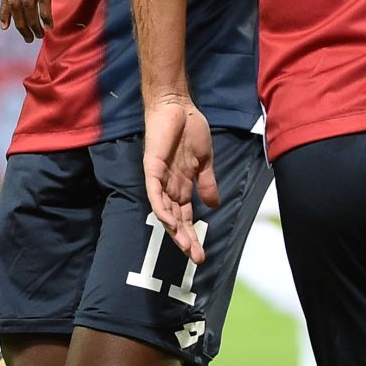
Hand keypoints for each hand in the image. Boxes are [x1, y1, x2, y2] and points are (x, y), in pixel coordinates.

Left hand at [142, 95, 219, 263]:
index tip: (202, 254)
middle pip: (176, 220)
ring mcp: (160, 178)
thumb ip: (207, 183)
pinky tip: (169, 221)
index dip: (192, 235)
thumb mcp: (204, 161)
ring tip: (186, 247)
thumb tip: (214, 206)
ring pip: (165, 211)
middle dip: (185, 240)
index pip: (186, 217)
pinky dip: (160, 206)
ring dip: (175, 229)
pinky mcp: (152, 167)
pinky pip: (154, 192)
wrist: (178, 106)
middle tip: (197, 259)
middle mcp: (169, 186)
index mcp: (182, 185)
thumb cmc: (190, 129)